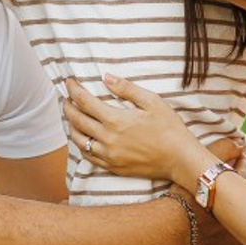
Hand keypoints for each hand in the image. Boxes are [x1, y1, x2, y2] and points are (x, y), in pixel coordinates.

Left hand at [64, 75, 207, 186]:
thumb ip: (127, 88)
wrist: (180, 159)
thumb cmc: (170, 129)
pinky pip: (89, 156)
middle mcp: (107, 139)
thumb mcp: (152, 101)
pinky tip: (82, 138)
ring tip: (71, 117)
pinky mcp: (113, 167)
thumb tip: (106, 77)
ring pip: (78, 140)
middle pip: (76, 120)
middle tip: (66, 98)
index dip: (73, 90)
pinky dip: (81, 145)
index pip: (84, 102)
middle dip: (68, 106)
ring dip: (71, 126)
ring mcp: (108, 155)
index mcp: (115, 120)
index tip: (69, 82)